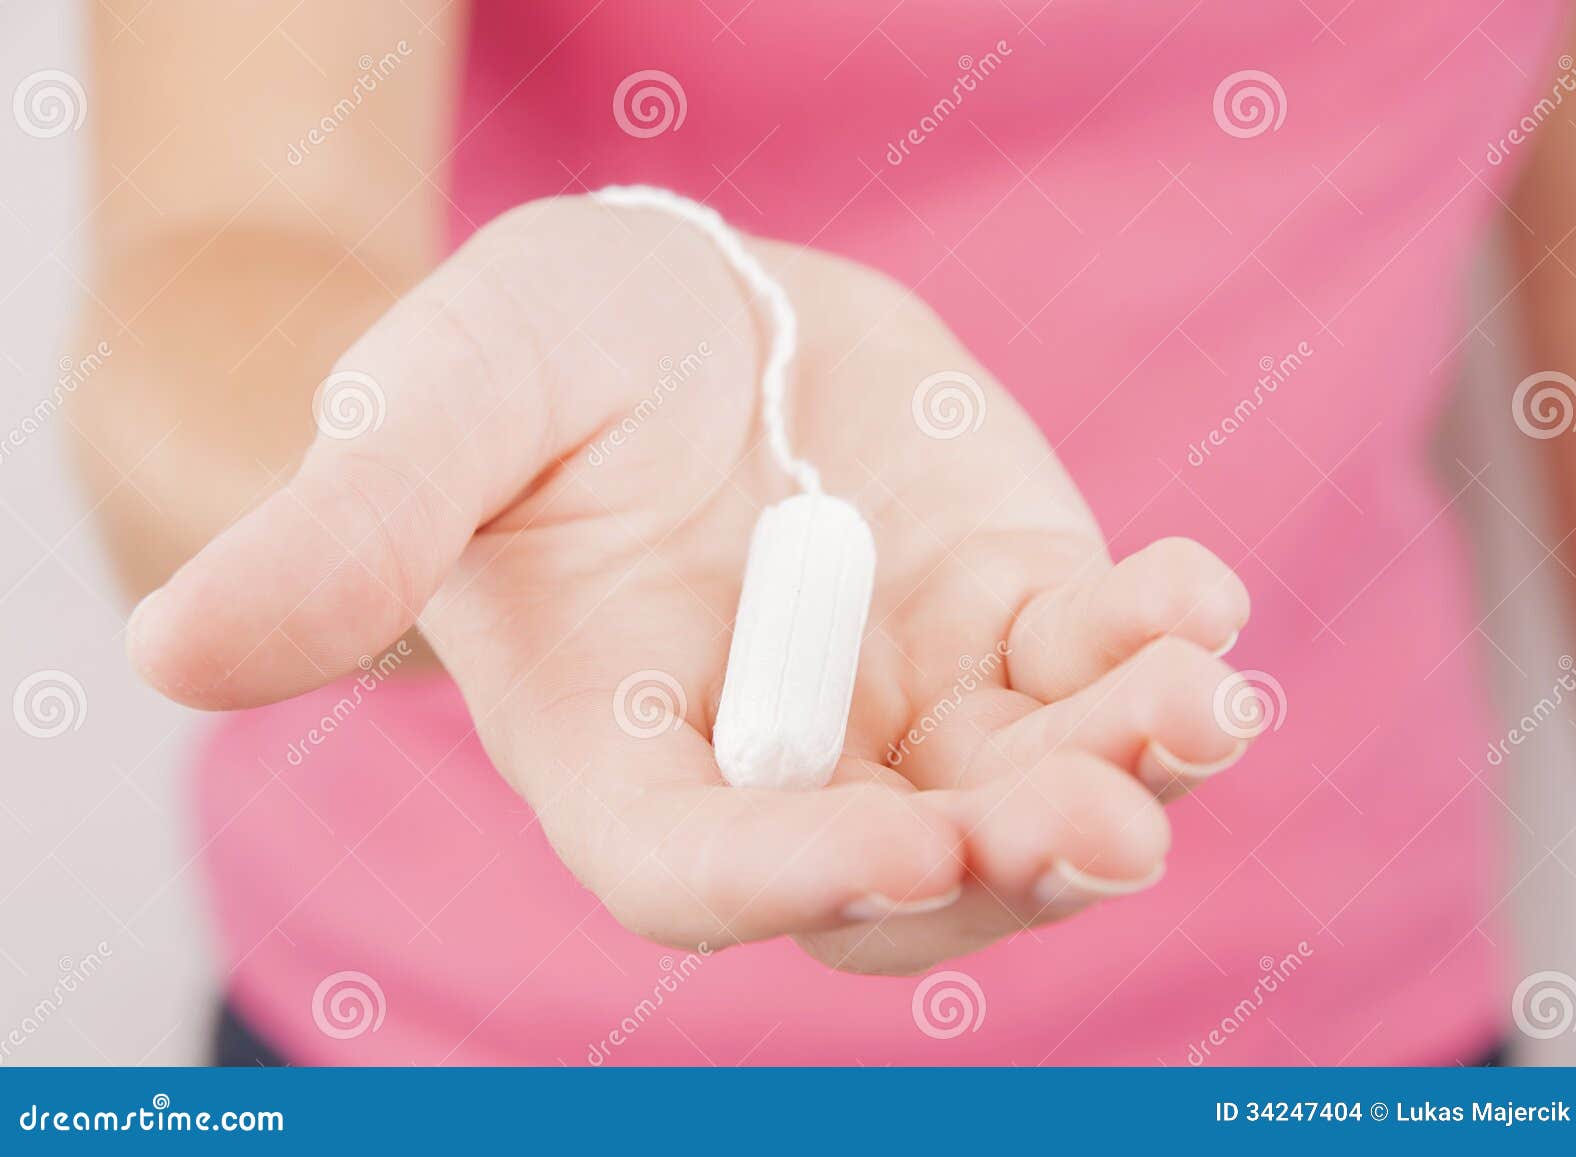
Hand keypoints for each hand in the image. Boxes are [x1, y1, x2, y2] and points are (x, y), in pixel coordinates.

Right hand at [128, 196, 1251, 973]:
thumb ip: (343, 527)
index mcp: (622, 746)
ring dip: (1125, 767)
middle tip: (1108, 827)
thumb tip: (172, 648)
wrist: (664, 318)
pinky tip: (1196, 599)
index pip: (697, 870)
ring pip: (1030, 791)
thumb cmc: (523, 365)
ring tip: (1196, 702)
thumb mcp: (435, 405)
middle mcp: (780, 755)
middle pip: (901, 876)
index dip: (792, 879)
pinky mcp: (1004, 609)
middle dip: (1006, 866)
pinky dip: (1159, 647)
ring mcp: (909, 694)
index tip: (903, 849)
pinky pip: (1096, 666)